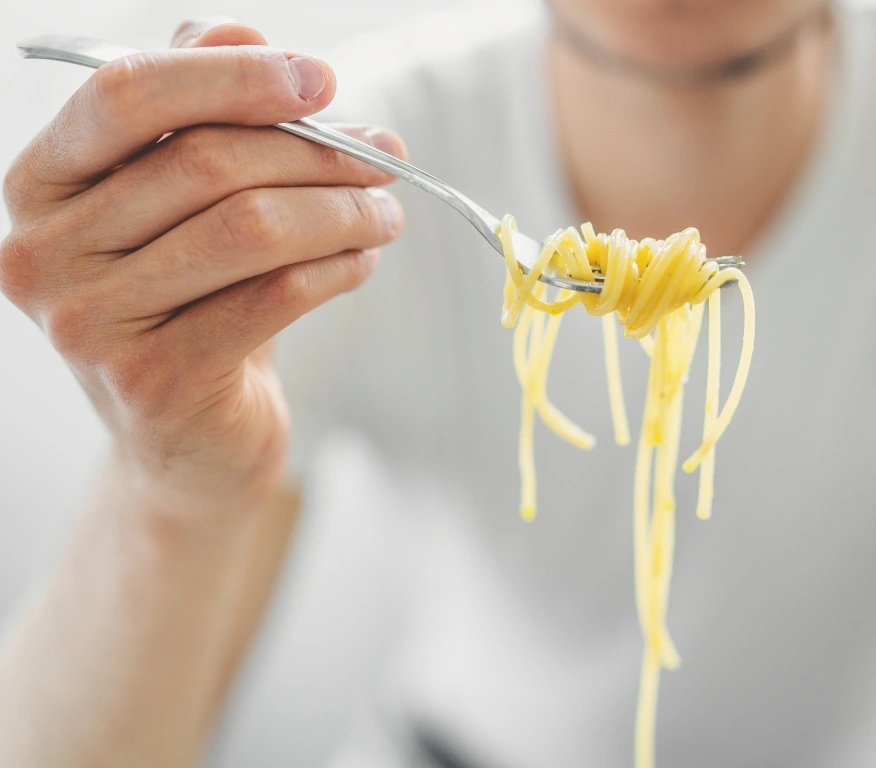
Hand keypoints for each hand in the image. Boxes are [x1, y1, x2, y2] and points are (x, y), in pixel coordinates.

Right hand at [0, 20, 405, 511]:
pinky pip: (273, 297)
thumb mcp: (183, 203)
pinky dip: (337, 269)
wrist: (187, 432)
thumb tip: (241, 30)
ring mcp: (90, 324)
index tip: (324, 81)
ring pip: (248, 229)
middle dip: (317, 153)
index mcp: (41, 184)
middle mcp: (43, 251)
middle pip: (204, 164)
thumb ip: (197, 110)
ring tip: (385, 215)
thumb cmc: (190, 301)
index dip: (234, 78)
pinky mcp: (153, 381)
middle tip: (385, 159)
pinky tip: (362, 261)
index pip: (126, 95)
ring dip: (341, 212)